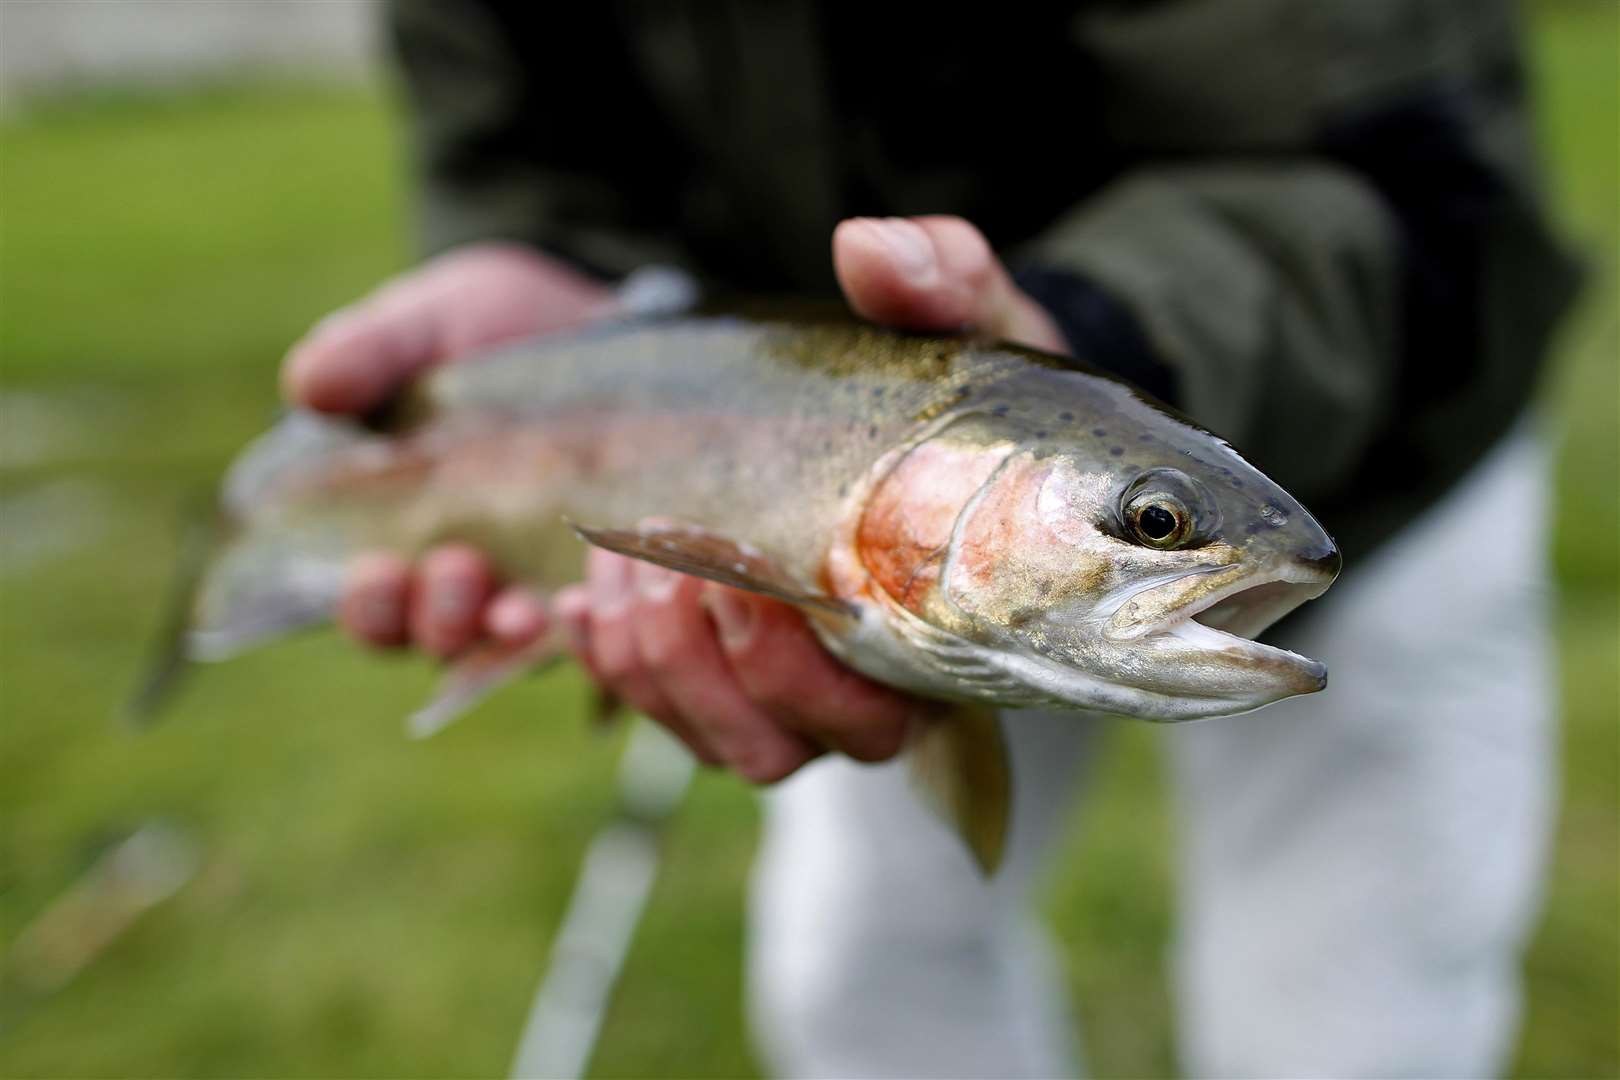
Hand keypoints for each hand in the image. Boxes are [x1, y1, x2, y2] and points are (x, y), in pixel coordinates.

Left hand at [284, 220, 1066, 780]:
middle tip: (656, 557)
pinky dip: (599, 661)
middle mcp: (851, 685)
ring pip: (702, 741)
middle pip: (768, 748)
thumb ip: (936, 274)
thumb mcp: (941, 306)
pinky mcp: (706, 673)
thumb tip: (866, 248)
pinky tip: (567, 596)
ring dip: (638, 660)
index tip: (737, 575)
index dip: (794, 669)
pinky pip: (651, 708)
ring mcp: (772, 691)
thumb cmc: (920, 370)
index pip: (875, 711)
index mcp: (925, 624)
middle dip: (693, 665)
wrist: (851, 398)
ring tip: (608, 558)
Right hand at [284, 242, 611, 655]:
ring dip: (510, 631)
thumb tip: (307, 388)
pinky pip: (600, 621)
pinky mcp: (609, 567)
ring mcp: (543, 574)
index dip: (370, 608)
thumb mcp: (423, 325)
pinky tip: (589, 597)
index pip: (373, 610)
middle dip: (441, 619)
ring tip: (521, 609)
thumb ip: (365, 352)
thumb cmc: (483, 327)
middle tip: (459, 569)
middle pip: (440, 638)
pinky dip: (588, 620)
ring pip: (514, 639)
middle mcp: (471, 573)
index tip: (377, 570)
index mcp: (402, 533)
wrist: (590, 313)